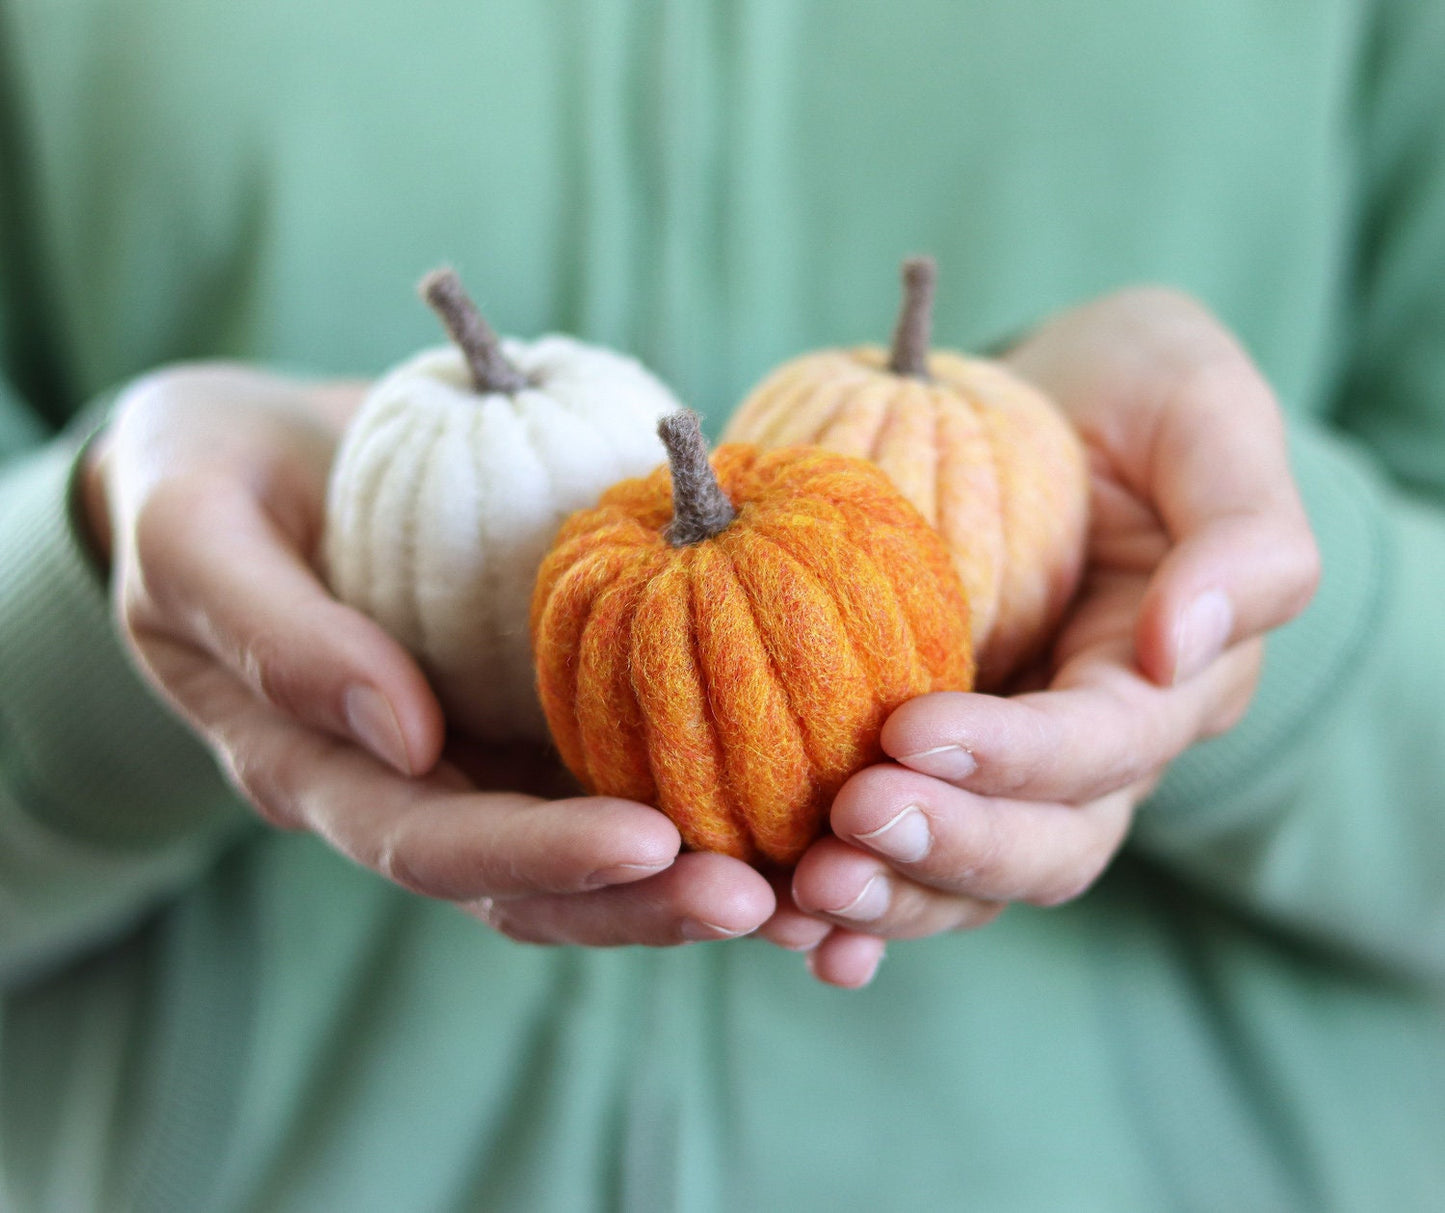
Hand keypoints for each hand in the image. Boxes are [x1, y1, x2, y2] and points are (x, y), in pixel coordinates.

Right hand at [87, 363, 774, 944]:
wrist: (249, 452)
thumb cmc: (200, 485)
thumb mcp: (194, 538)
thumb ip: (275, 635)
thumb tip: (402, 731)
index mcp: (317, 771)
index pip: (429, 844)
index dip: (535, 856)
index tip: (648, 843)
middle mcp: (412, 783)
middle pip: (530, 883)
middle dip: (644, 901)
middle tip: (764, 901)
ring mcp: (479, 751)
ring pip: (590, 845)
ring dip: (695, 872)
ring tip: (808, 885)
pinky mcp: (536, 704)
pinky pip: (623, 757)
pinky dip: (708, 786)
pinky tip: (795, 790)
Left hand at [761, 288, 1320, 986]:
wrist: (1051, 398)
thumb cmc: (1139, 394)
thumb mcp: (1209, 420)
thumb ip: (1242, 537)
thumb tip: (1183, 650)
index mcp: (1166, 682)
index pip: (1104, 748)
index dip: (1016, 756)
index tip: (910, 731)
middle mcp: (1093, 751)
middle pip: (1043, 845)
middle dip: (948, 847)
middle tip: (846, 824)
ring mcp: (1008, 771)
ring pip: (970, 880)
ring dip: (891, 895)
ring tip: (801, 890)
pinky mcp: (932, 768)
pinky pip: (902, 856)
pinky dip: (854, 904)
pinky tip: (784, 917)